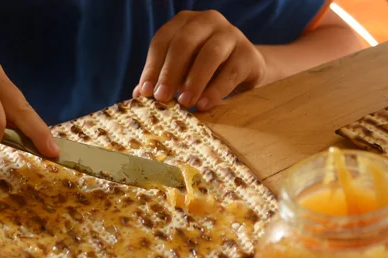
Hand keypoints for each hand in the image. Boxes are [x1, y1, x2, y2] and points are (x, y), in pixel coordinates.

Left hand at [133, 10, 266, 110]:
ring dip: (194, 80)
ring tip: (185, 103)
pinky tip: (204, 105)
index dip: (152, 67)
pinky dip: (216, 90)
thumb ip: (162, 80)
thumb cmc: (206, 71)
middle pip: (184, 43)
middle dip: (171, 72)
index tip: (146, 92)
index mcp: (185, 22)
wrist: (247, 70)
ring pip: (210, 54)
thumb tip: (138, 96)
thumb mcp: (182, 72)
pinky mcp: (248, 53)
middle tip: (162, 98)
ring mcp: (231, 34)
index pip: (163, 41)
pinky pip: (231, 72)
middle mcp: (208, 21)